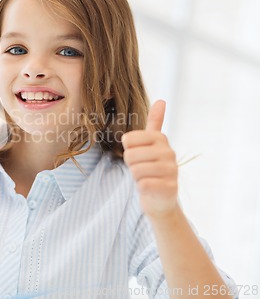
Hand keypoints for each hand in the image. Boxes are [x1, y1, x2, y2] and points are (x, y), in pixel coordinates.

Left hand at [122, 100, 177, 218]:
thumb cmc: (151, 168)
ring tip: (147, 178)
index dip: (128, 150)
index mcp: (160, 139)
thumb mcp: (151, 144)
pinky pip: (143, 184)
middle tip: (142, 169)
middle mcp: (169, 152)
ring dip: (137, 177)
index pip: (128, 139)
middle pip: (130, 155)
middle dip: (131, 165)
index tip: (138, 155)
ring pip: (135, 170)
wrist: (160, 198)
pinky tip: (151, 188)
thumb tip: (162, 100)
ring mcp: (171, 170)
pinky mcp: (169, 187)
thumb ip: (155, 122)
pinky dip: (142, 188)